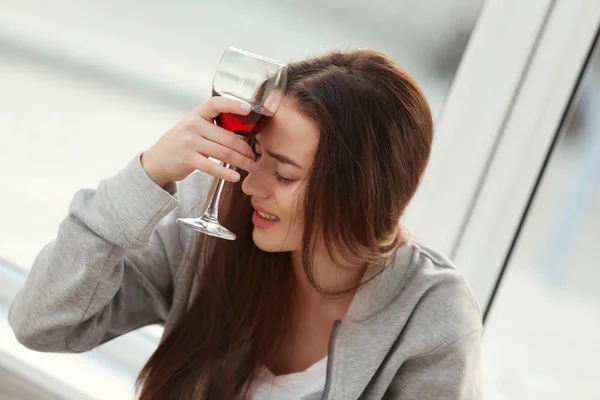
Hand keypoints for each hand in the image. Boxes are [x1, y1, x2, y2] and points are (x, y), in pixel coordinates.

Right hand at [141, 97, 256, 187]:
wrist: (156, 160)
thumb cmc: (182, 142)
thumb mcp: (193, 127)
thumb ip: (212, 126)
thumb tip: (244, 132)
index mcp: (197, 114)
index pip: (216, 104)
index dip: (232, 105)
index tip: (248, 109)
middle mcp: (193, 125)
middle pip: (228, 137)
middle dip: (245, 149)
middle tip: (254, 156)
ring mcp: (190, 142)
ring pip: (224, 152)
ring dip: (241, 161)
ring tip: (251, 166)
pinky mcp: (188, 159)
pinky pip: (212, 167)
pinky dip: (226, 173)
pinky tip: (236, 177)